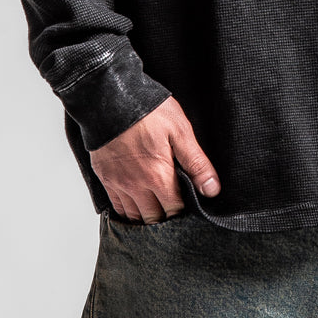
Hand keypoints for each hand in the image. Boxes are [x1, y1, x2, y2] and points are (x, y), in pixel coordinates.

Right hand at [88, 97, 220, 222]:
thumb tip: (211, 190)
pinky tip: (136, 206)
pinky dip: (127, 211)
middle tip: (175, 208)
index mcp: (158, 177)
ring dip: (147, 217)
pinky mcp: (105, 178)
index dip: (185, 211)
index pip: (175, 211)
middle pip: (154, 219)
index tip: (190, 205)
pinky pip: (117, 207)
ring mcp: (118, 184)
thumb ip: (196, 163)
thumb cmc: (148, 110)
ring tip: (158, 210)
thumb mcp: (180, 131)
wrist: (110, 98)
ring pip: (134, 217)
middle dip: (166, 218)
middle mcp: (137, 187)